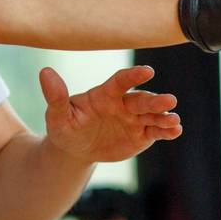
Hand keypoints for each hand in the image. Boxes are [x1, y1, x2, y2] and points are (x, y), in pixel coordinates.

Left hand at [40, 64, 181, 163]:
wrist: (75, 148)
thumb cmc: (65, 127)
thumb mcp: (57, 115)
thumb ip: (55, 96)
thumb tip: (45, 72)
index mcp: (105, 94)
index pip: (120, 81)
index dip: (133, 76)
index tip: (148, 71)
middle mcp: (123, 103)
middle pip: (142, 99)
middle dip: (156, 100)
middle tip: (170, 101)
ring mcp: (134, 119)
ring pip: (153, 115)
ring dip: (165, 116)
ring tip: (174, 121)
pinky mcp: (141, 135)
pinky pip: (156, 131)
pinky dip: (166, 131)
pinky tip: (175, 131)